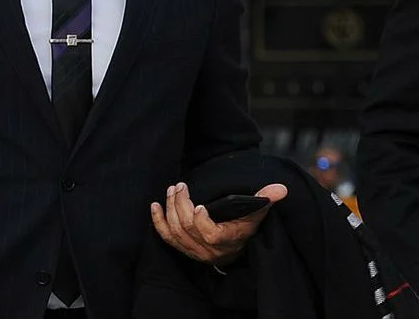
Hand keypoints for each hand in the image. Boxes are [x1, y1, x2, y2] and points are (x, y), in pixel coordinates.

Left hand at [150, 182, 287, 264]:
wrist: (233, 249)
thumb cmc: (244, 228)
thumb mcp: (256, 214)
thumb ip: (265, 200)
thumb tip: (281, 188)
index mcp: (226, 241)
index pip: (210, 235)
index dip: (201, 221)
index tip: (198, 205)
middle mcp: (207, 250)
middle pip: (187, 228)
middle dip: (180, 205)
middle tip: (180, 186)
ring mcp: (193, 250)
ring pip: (175, 231)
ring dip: (170, 208)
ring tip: (172, 190)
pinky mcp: (182, 248)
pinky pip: (166, 237)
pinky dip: (158, 222)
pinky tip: (155, 205)